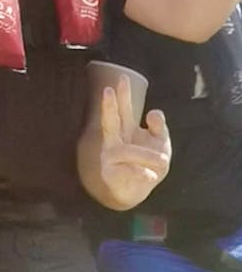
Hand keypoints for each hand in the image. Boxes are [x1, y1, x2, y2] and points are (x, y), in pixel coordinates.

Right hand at [98, 75, 171, 209]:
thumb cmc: (148, 165)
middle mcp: (114, 141)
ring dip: (147, 155)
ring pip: (126, 151)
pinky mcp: (111, 174)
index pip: (124, 110)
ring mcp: (109, 157)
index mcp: (126, 131)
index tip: (122, 78)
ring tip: (163, 160)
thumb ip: (159, 128)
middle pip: (110, 121)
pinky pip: (130, 171)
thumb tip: (153, 111)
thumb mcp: (161, 144)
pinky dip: (142, 173)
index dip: (123, 95)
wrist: (135, 192)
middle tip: (107, 90)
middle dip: (109, 106)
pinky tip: (150, 175)